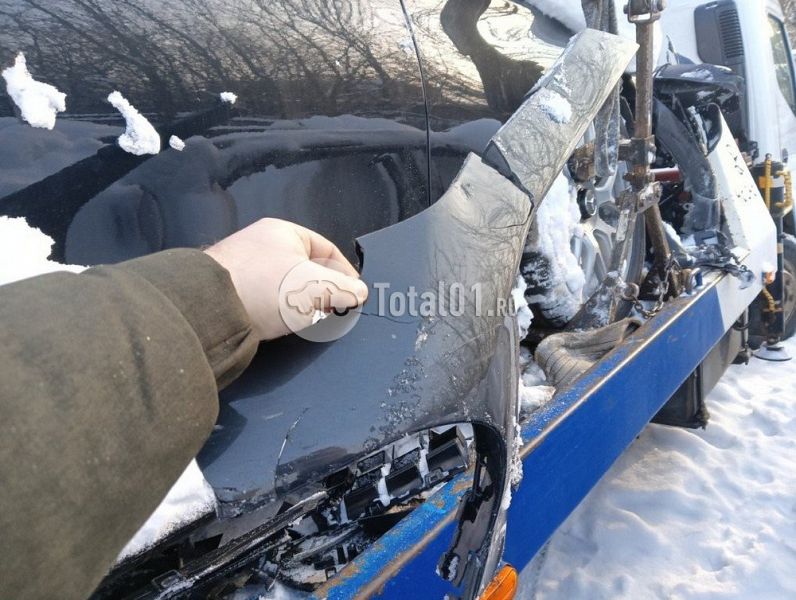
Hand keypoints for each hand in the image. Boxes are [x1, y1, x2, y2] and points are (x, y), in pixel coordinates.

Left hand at [205, 219, 367, 339]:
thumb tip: (360, 293)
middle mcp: (262, 246)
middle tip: (337, 309)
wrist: (210, 310)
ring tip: (314, 320)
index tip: (355, 294)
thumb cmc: (266, 287)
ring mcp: (246, 270)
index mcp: (282, 232)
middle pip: (307, 268)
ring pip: (288, 287)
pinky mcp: (234, 295)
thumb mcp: (314, 285)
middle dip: (325, 290)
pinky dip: (282, 312)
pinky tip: (287, 325)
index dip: (344, 271)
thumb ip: (343, 288)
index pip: (326, 248)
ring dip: (304, 303)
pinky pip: (268, 301)